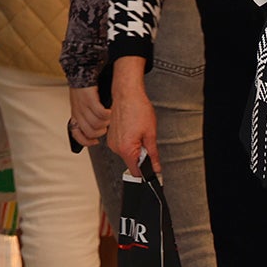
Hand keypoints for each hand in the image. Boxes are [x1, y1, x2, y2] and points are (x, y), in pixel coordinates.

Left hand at [68, 85, 110, 146]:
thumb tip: (96, 132)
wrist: (81, 74)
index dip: (86, 142)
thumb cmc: (83, 91)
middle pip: (90, 132)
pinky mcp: (89, 99)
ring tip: (109, 117)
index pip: (77, 135)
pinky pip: (101, 113)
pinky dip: (108, 114)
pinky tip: (110, 110)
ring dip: (106, 122)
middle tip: (106, 125)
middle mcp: (78, 112)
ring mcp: (83, 106)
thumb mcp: (81, 106)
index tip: (95, 141)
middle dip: (101, 132)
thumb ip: (86, 119)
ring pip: (97, 124)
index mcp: (75, 116)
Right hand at [107, 56, 159, 173]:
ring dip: (135, 148)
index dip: (146, 170)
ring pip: (127, 153)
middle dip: (141, 156)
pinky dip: (129, 142)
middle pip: (131, 162)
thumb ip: (153, 154)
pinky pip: (122, 145)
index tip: (152, 166)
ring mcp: (111, 142)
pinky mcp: (110, 136)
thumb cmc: (138, 110)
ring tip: (138, 132)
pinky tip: (132, 130)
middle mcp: (115, 147)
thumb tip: (155, 167)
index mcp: (125, 149)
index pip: (136, 172)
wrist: (127, 95)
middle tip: (146, 141)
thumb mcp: (151, 134)